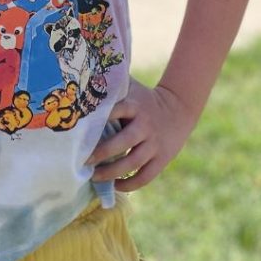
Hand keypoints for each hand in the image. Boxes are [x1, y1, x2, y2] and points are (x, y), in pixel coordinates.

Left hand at [86, 77, 198, 191]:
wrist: (179, 108)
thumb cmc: (144, 98)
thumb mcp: (131, 88)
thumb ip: (112, 84)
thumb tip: (83, 75)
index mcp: (135, 106)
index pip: (116, 111)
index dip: (101, 119)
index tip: (81, 130)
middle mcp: (145, 126)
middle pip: (123, 142)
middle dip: (102, 153)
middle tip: (83, 160)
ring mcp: (155, 144)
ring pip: (133, 162)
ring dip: (112, 172)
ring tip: (93, 176)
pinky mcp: (162, 159)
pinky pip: (145, 176)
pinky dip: (129, 184)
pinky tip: (115, 185)